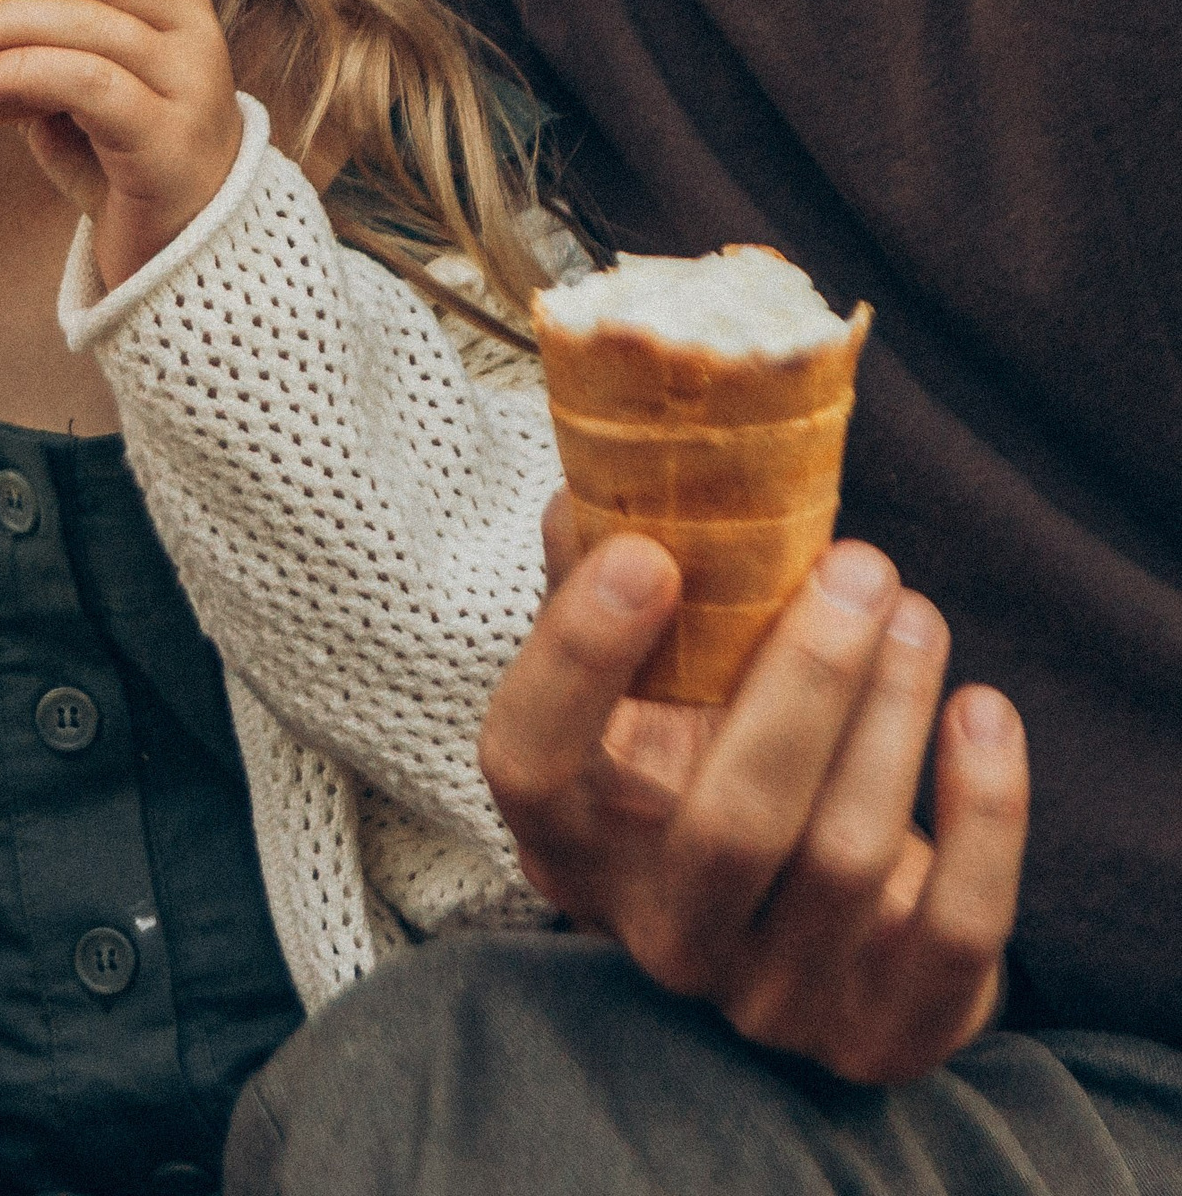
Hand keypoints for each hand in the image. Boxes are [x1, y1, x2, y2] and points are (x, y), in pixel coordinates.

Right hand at [480, 497, 1026, 1082]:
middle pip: (728, 825)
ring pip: (844, 860)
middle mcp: (658, 934)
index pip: (531, 763)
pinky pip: (953, 928)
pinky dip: (982, 813)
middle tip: (860, 564)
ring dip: (894, 711)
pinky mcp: (886, 1035)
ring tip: (914, 610)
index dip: (578, 660)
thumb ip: (608, 582)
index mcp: (572, 840)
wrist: (822, 925)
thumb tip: (598, 479)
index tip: (650, 555)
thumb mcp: (650, 689)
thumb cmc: (713, 763)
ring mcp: (773, 999)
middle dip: (809, 682)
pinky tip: (982, 711)